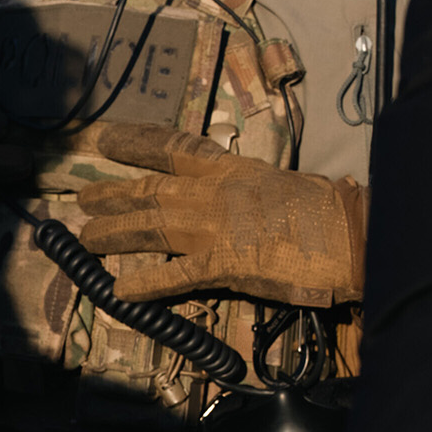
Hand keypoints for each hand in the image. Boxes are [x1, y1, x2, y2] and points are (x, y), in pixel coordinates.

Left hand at [76, 125, 363, 306]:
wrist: (350, 233)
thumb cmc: (325, 208)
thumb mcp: (279, 185)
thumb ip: (248, 192)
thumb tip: (236, 202)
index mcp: (232, 169)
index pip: (173, 148)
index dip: (135, 143)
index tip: (104, 141)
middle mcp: (215, 193)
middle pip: (151, 190)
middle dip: (113, 193)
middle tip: (82, 199)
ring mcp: (217, 228)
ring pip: (151, 227)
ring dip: (115, 233)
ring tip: (85, 238)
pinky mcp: (225, 264)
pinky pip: (176, 275)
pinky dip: (146, 282)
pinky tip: (120, 290)